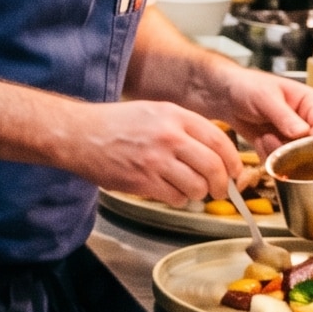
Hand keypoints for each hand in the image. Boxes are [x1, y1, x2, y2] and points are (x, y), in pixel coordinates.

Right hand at [68, 99, 242, 204]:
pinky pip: (176, 197)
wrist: (78, 134)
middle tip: (221, 190)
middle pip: (214, 166)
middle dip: (222, 184)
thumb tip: (213, 152)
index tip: (234, 171)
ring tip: (190, 190)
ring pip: (197, 185)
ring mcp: (156, 159)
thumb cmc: (113, 124)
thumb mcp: (153, 111)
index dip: (232, 161)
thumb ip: (183, 128)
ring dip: (198, 193)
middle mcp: (168, 136)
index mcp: (174, 115)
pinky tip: (169, 191)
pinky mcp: (143, 180)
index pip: (219, 140)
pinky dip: (178, 199)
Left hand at [210, 67, 312, 148]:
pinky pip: (280, 162)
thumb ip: (283, 115)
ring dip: (277, 151)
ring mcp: (295, 137)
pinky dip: (268, 155)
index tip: (297, 147)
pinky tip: (259, 140)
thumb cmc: (247, 87)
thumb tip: (303, 132)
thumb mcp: (265, 97)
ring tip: (263, 135)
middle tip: (270, 138)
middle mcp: (308, 122)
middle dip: (291, 149)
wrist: (224, 96)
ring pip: (296, 158)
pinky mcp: (281, 148)